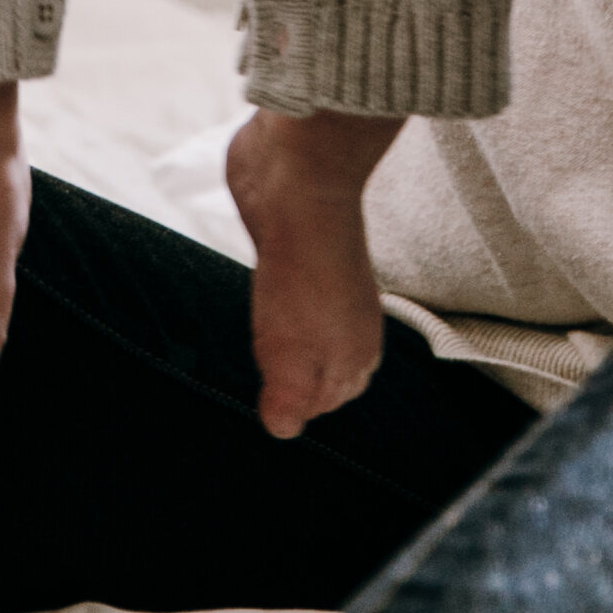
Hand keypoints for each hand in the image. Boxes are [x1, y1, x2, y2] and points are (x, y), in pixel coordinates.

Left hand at [225, 106, 401, 439]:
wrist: (299, 182)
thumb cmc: (303, 273)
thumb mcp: (291, 360)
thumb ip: (289, 401)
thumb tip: (283, 429)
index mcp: (357, 354)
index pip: (325, 401)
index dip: (292, 403)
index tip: (266, 399)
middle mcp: (348, 319)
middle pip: (315, 364)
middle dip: (287, 373)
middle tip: (259, 369)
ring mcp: (324, 282)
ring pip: (299, 327)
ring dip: (276, 334)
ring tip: (256, 335)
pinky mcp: (298, 250)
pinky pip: (284, 289)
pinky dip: (269, 296)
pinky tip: (256, 292)